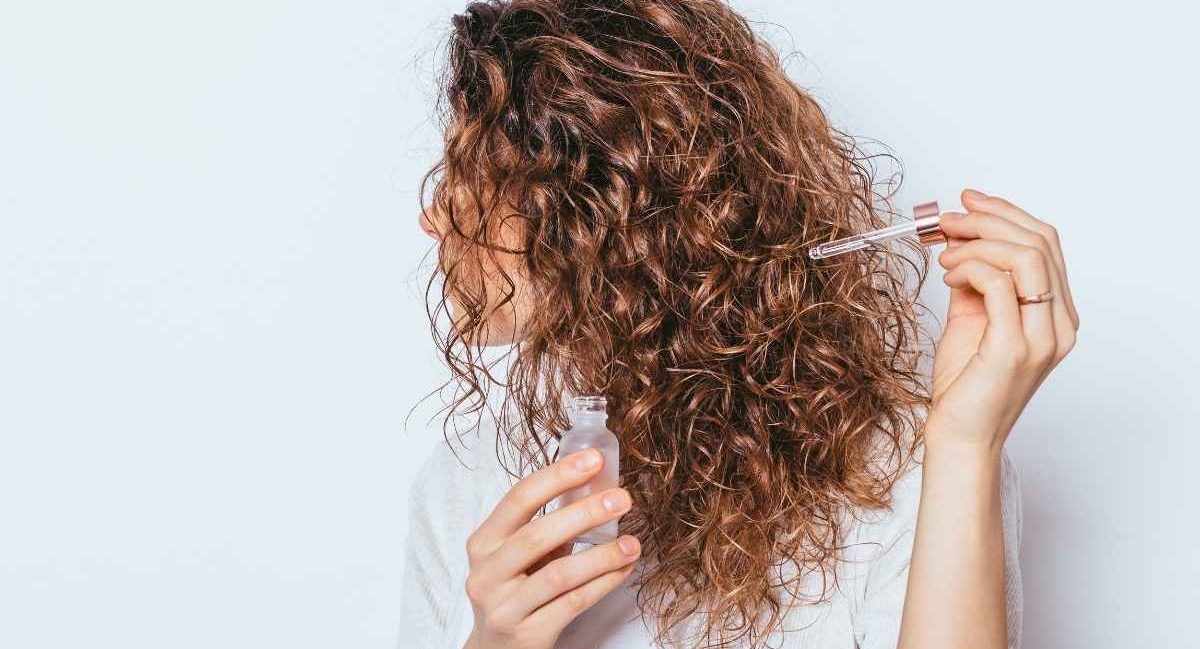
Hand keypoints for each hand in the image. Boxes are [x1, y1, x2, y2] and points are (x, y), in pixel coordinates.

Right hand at [462, 448, 639, 648]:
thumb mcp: (517, 556)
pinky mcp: (527, 634)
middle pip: (537, 535)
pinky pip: (572, 603)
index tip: (593, 460)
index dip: (557, 476)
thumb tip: (597, 488)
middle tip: (621, 499)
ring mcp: (504, 607)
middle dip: (583, 513)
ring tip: (631, 542)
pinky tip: (623, 569)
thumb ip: (546, 527)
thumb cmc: (513, 591)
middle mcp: (486, 573)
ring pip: (558, 575)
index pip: (519, 499)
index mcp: (483, 542)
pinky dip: (603, 583)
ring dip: (601, 555)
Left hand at [926, 189, 1079, 452]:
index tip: (968, 201)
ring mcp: (1042, 337)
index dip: (1006, 213)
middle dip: (989, 219)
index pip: (1045, 244)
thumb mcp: (971, 319)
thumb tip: (961, 241)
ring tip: (945, 251)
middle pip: (1039, 243)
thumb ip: (976, 281)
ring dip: (979, 241)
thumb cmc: (965, 384)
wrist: (960, 435)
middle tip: (948, 218)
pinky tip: (949, 274)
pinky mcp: (1015, 347)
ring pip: (1026, 257)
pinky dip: (971, 267)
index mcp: (1056, 315)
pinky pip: (1000, 285)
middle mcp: (1059, 324)